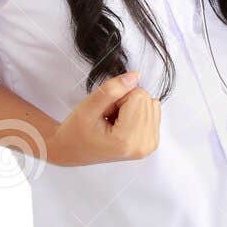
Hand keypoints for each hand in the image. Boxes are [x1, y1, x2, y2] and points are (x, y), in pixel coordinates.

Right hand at [46, 71, 160, 166]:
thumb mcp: (88, 107)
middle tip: (108, 117)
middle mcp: (144, 145)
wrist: (73, 151)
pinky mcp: (152, 142)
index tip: (105, 111)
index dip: (118, 97)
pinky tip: (122, 124)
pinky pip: (153, 111)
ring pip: (151, 103)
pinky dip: (137, 113)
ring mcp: (150, 145)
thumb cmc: (76, 132)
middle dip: (125, 102)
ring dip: (131, 107)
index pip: (137, 95)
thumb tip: (135, 75)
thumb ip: (111, 90)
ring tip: (114, 122)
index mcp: (128, 139)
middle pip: (146, 99)